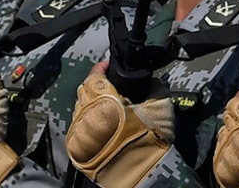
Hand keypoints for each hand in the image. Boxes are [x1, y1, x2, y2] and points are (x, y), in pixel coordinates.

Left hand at [67, 68, 175, 187]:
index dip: (101, 68)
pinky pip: (79, 127)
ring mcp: (78, 132)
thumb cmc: (151, 138)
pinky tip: (103, 124)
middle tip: (112, 87)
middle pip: (84, 91)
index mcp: (103, 99)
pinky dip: (89, 122)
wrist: (143, 173)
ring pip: (79, 109)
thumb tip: (149, 81)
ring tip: (109, 107)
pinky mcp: (77, 148)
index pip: (93, 75)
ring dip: (92, 104)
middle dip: (96, 86)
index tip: (110, 66)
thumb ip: (152, 86)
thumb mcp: (161, 104)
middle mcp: (85, 113)